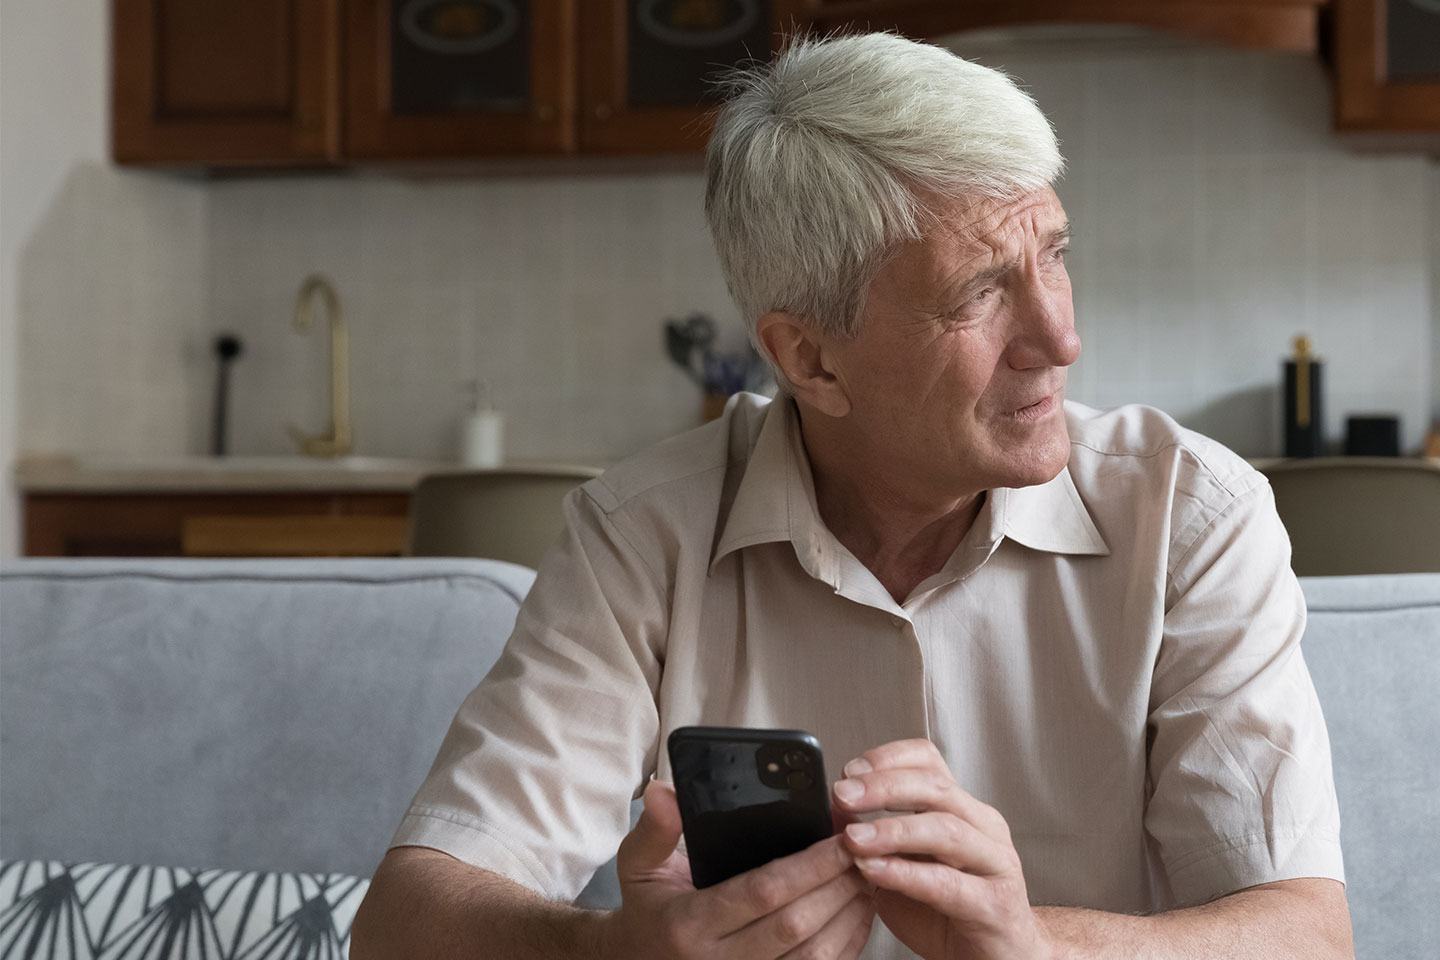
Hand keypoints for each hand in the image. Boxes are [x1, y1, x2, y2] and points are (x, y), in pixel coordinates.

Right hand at [600, 779, 876, 959]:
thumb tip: (664, 792)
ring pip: (814, 958)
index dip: (809, 867)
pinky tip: (857, 915)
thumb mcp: (637, 867)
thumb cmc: (648, 912)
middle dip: (839, 887)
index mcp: (689, 926)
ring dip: (850, 917)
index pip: (762, 892)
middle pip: (797, 926)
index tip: (842, 838)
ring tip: (869, 878)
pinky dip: (846, 947)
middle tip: (868, 852)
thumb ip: (654, 829)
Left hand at [832, 740, 1049, 959]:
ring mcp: (994, 863)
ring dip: (892, 830)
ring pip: (945, 829)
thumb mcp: (900, 867)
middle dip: (883, 788)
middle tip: (843, 795)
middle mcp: (982, 827)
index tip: (850, 771)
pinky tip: (875, 870)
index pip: (929, 761)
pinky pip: (947, 883)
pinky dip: (906, 874)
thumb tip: (835, 811)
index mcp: (960, 809)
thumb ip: (873, 839)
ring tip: (854, 837)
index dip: (888, 759)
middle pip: (935, 787)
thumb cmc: (948, 913)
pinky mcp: (994, 904)